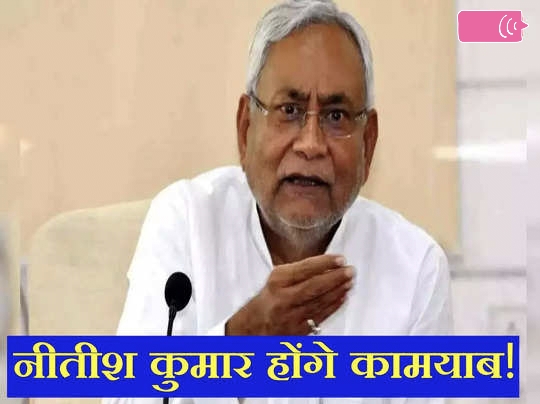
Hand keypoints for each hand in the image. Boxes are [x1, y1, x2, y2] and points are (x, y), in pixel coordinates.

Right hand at [225, 254, 353, 334]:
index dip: (325, 263)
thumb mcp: (277, 279)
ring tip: (349, 281)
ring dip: (338, 290)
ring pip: (320, 302)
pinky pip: (321, 315)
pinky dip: (334, 305)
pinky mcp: (299, 330)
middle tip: (349, 270)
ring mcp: (291, 316)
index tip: (339, 259)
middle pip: (314, 287)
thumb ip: (299, 272)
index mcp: (277, 282)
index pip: (304, 269)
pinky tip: (343, 297)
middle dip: (335, 277)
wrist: (253, 327)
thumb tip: (326, 264)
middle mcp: (284, 299)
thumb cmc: (267, 301)